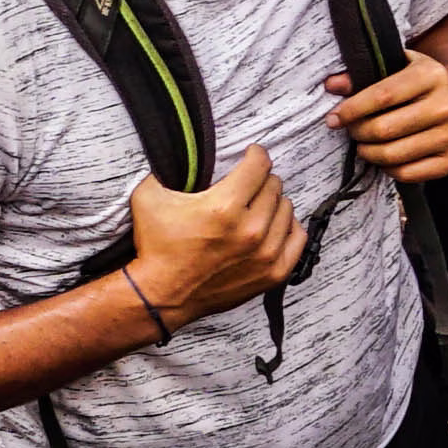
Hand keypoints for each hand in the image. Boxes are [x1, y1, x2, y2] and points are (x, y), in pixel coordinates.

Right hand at [122, 147, 307, 330]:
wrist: (160, 295)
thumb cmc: (156, 248)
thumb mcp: (149, 197)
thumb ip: (168, 168)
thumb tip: (184, 151)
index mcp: (224, 207)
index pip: (259, 166)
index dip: (256, 154)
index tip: (252, 155)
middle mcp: (250, 229)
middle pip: (274, 186)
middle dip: (261, 180)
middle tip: (249, 184)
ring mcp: (264, 254)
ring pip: (286, 209)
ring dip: (274, 203)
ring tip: (258, 205)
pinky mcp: (272, 273)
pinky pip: (297, 238)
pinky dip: (288, 227)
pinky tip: (275, 224)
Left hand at [327, 49, 447, 185]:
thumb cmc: (422, 82)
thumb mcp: (398, 67)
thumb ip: (364, 74)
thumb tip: (332, 85)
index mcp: (432, 76)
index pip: (383, 96)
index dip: (352, 109)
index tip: (334, 118)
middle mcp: (447, 105)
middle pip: (384, 129)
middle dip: (358, 133)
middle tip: (351, 131)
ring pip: (393, 154)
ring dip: (369, 153)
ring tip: (364, 145)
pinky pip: (408, 173)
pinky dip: (388, 168)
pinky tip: (385, 157)